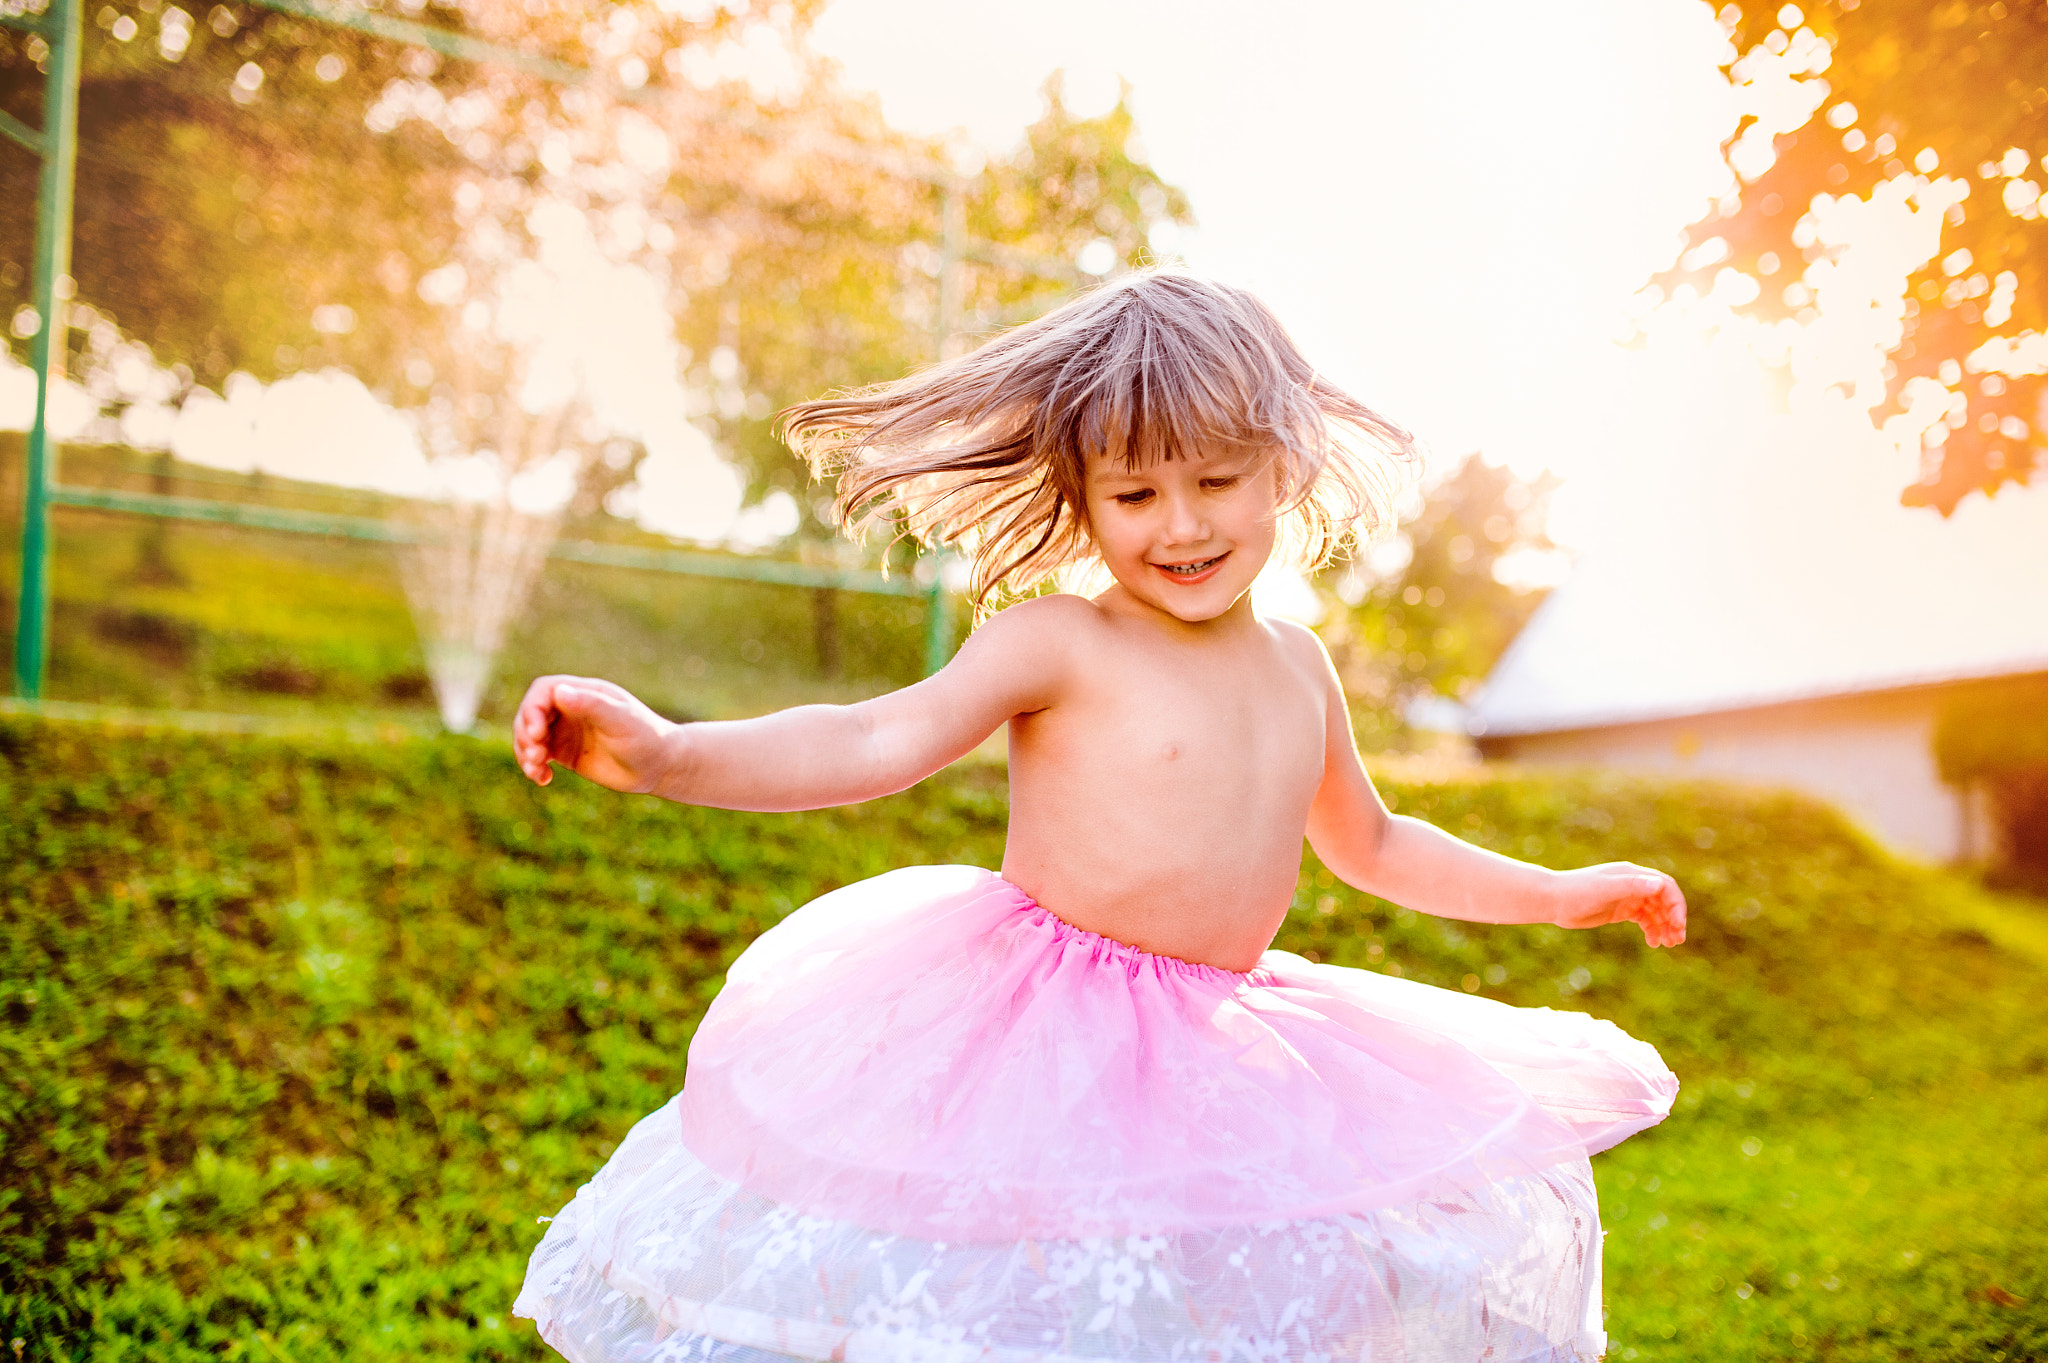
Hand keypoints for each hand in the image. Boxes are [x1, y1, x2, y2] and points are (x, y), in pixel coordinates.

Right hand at [512, 675, 676, 792]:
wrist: (660, 767)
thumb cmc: (647, 739)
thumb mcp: (621, 722)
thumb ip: (592, 706)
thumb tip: (559, 691)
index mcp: (585, 693)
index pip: (544, 690)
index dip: (532, 708)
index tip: (536, 732)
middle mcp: (572, 708)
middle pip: (530, 712)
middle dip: (525, 733)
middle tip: (537, 755)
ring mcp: (567, 730)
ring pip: (529, 735)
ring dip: (524, 752)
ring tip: (537, 770)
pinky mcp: (566, 753)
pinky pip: (538, 756)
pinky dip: (533, 766)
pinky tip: (543, 779)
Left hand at [1551, 862, 1686, 947]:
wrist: (1553, 900)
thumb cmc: (1577, 892)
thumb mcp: (1605, 889)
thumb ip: (1631, 886)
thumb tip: (1658, 884)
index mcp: (1632, 875)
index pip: (1665, 886)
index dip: (1676, 905)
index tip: (1677, 924)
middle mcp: (1633, 884)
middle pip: (1663, 900)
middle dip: (1674, 918)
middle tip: (1677, 939)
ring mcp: (1626, 897)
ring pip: (1655, 911)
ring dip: (1665, 926)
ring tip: (1668, 944)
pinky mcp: (1619, 910)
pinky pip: (1643, 919)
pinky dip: (1652, 930)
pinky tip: (1654, 942)